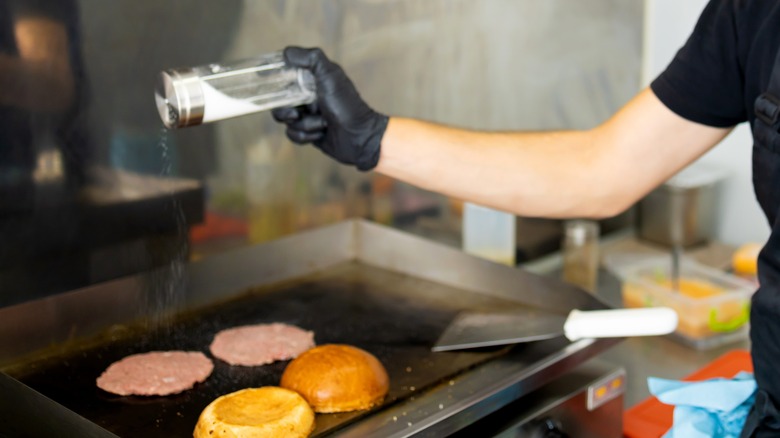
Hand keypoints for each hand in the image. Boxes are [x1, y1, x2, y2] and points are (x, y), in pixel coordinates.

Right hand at [272, 47, 388, 170]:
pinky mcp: (309, 132)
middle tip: (296, 113)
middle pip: (279, 102)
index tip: (273, 87)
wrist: (359, 136)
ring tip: (321, 124)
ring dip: (304, 124)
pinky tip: (321, 133)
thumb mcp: (330, 76)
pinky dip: (306, 135)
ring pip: (287, 121)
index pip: (285, 77)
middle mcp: (308, 96)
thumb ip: (311, 59)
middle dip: (285, 111)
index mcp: (312, 80)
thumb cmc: (347, 105)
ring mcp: (308, 115)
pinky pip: (293, 135)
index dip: (276, 83)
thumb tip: (287, 53)